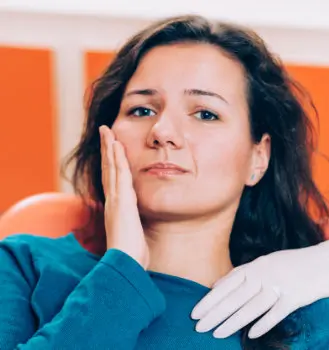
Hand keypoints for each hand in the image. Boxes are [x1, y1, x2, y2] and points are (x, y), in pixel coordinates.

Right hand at [100, 125, 149, 268]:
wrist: (126, 264)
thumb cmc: (131, 252)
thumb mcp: (133, 233)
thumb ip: (133, 222)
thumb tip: (136, 221)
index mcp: (117, 206)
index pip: (113, 178)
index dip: (111, 162)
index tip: (112, 147)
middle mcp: (113, 200)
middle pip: (108, 169)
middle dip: (107, 149)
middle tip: (105, 131)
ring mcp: (116, 200)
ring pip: (112, 168)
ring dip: (110, 149)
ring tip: (108, 132)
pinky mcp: (121, 202)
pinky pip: (120, 176)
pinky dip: (116, 160)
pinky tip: (116, 146)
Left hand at [191, 241, 328, 338]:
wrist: (324, 261)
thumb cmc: (290, 263)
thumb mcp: (263, 263)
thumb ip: (239, 273)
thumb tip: (216, 284)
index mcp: (254, 266)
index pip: (227, 286)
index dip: (210, 300)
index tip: (195, 312)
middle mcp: (264, 275)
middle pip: (235, 297)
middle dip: (215, 313)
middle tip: (198, 327)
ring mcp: (279, 285)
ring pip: (251, 307)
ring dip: (233, 322)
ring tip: (216, 334)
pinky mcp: (295, 297)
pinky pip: (276, 312)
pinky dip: (263, 324)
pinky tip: (250, 335)